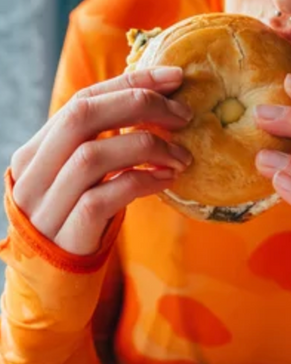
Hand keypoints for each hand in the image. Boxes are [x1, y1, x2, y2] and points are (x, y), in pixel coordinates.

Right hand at [10, 67, 192, 255]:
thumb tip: (160, 103)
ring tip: (183, 156)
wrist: (54, 286)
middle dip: (141, 104)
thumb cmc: (80, 220)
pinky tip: (168, 180)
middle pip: (83, 116)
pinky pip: (106, 196)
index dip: (131, 81)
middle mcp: (33, 173)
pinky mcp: (67, 235)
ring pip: (94, 155)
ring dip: (149, 147)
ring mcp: (46, 205)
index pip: (83, 99)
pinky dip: (142, 181)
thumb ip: (104, 142)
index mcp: (37, 150)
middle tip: (184, 114)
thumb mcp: (84, 176)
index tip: (175, 77)